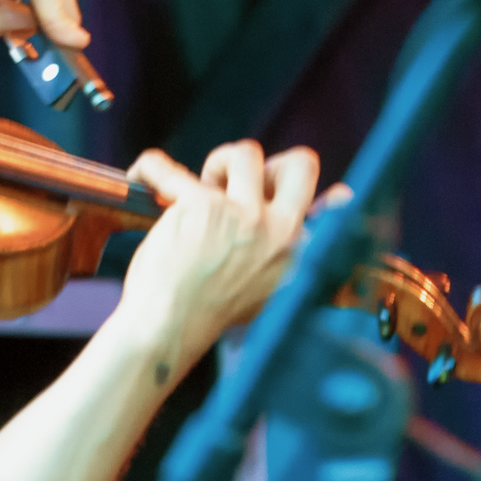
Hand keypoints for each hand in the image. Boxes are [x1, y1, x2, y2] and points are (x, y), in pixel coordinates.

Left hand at [112, 141, 320, 387]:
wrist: (170, 326)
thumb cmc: (209, 312)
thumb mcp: (264, 292)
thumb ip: (280, 257)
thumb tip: (311, 223)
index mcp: (297, 254)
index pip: (337, 208)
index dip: (329, 195)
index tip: (331, 193)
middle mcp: (279, 231)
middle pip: (302, 165)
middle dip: (271, 165)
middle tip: (238, 181)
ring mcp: (244, 214)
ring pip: (245, 153)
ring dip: (219, 162)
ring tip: (197, 188)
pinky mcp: (202, 204)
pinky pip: (169, 166)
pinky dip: (151, 167)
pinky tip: (143, 174)